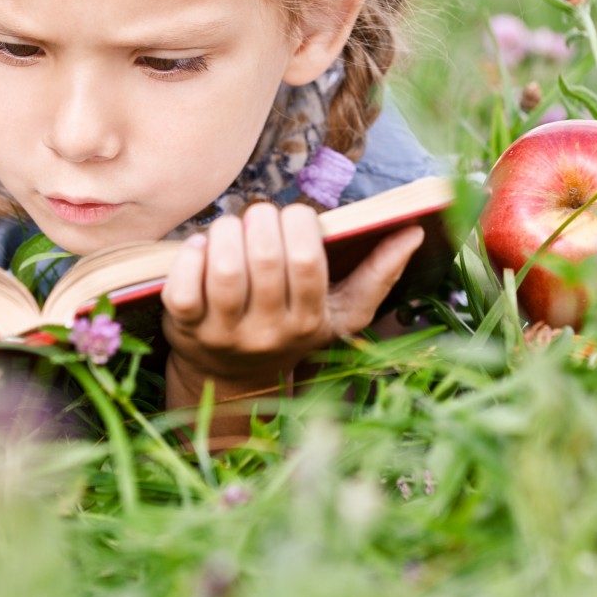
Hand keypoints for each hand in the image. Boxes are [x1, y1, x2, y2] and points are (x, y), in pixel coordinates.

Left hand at [160, 201, 424, 411]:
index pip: (308, 261)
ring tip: (232, 227)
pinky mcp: (185, 329)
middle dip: (261, 220)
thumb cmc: (293, 328)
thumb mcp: (340, 312)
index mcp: (310, 322)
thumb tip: (413, 232)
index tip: (294, 217)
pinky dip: (190, 255)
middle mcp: (268, 333)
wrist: (234, 380)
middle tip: (259, 216)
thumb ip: (379, 274)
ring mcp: (224, 334)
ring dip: (226, 231)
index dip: (299, 223)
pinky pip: (183, 287)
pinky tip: (201, 247)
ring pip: (224, 269)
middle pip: (265, 258)